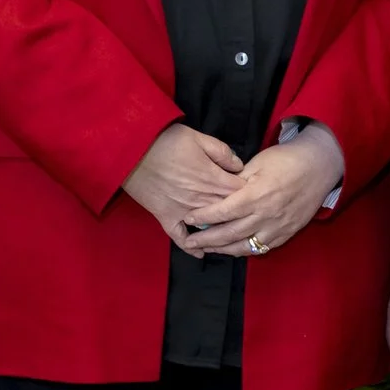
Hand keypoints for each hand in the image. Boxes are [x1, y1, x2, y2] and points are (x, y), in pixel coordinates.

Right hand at [122, 124, 243, 256]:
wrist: (133, 150)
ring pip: (209, 228)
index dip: (251, 193)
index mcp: (212, 179)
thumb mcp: (199, 138)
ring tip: (231, 236)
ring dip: (220, 233)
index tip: (256, 194)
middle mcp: (201, 199)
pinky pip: (180, 237)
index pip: (240, 192)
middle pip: (228, 213)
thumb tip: (239, 166)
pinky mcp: (166, 217)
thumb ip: (222, 152)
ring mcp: (184, 211)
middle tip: (249, 218)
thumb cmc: (167, 141)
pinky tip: (200, 252)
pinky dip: (191, 247)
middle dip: (240, 216)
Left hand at [184, 123, 345, 257]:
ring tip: (206, 249)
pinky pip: (261, 248)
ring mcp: (277, 227)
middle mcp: (265, 215)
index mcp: (256, 195)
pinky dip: (244, 250)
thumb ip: (236, 180)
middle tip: (190, 241)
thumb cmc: (286, 160)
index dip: (203, 217)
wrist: (319, 167)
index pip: (223, 212)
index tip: (188, 219)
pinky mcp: (286, 234)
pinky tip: (232, 249)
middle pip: (230, 234)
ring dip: (223, 250)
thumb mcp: (258, 163)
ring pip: (244, 246)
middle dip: (207, 239)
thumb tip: (217, 191)